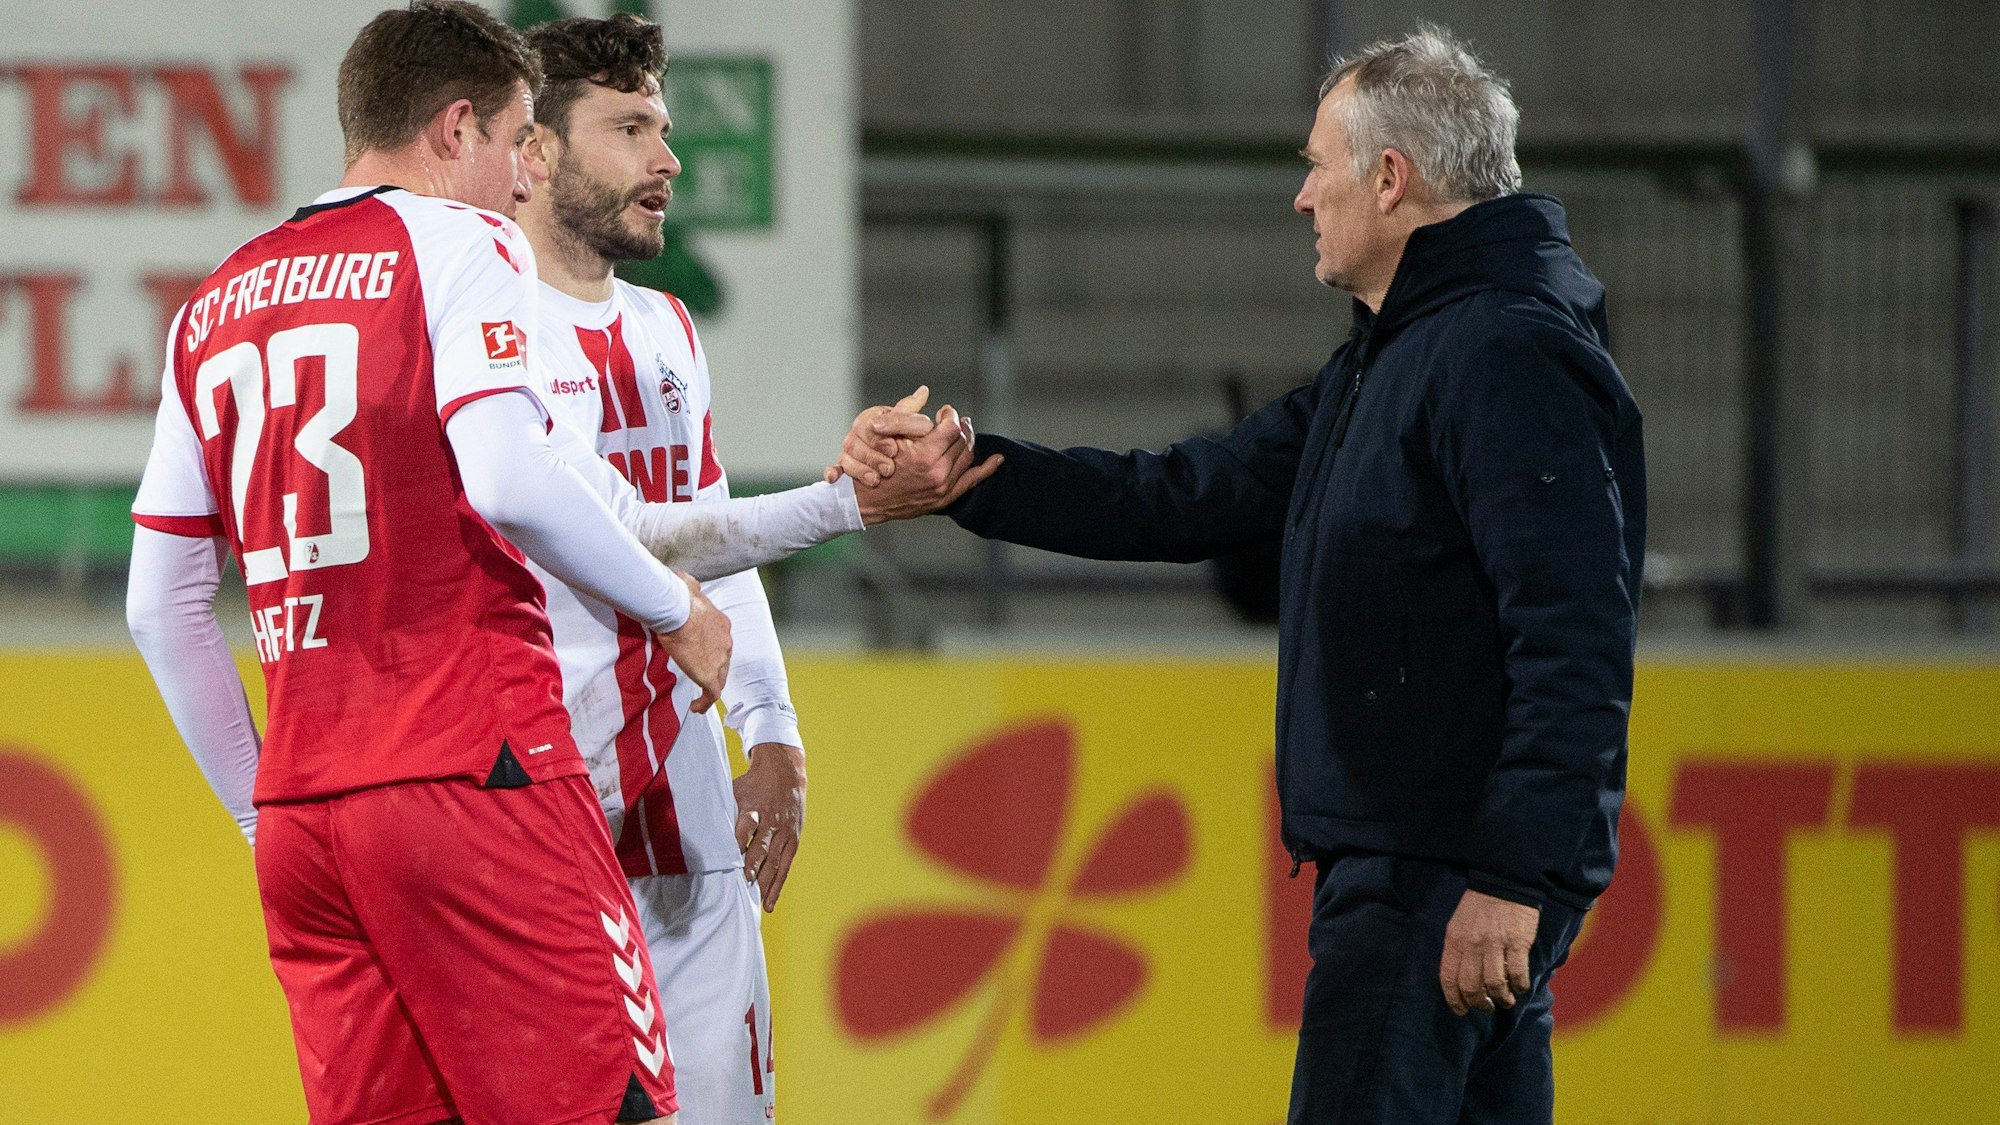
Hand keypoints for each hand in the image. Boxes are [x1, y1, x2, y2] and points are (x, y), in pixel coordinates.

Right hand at [658, 572, 730, 712]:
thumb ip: (688, 585)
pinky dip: (705, 702)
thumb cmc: (678, 596)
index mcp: (721, 624)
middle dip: (714, 671)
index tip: (699, 656)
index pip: (720, 642)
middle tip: (699, 677)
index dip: (712, 651)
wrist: (678, 609)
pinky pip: (712, 694)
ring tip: (699, 699)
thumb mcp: (687, 586)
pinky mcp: (710, 674)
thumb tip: (683, 578)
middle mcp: (726, 642)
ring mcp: (720, 659)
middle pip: (724, 661)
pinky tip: (695, 707)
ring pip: (720, 678)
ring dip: (710, 688)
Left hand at [733, 742, 805, 911]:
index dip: (736, 844)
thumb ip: (723, 811)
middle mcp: (771, 821)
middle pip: (761, 848)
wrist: (786, 771)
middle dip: (752, 868)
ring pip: (774, 862)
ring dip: (764, 882)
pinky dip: (777, 885)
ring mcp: (785, 832)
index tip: (728, 862)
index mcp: (754, 807)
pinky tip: (768, 903)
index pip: (745, 827)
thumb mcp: (735, 790)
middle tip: (742, 885)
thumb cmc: (753, 784)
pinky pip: (785, 867)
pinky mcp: (793, 840)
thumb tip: (698, 830)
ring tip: (754, 902)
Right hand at [825, 386, 935, 486]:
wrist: (891, 456)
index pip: (870, 424)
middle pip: (856, 442)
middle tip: (889, 468)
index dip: (880, 439)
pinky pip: (834, 468)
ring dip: (860, 469)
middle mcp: (856, 433)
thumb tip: (924, 391)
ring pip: (847, 457)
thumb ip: (911, 412)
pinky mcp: (843, 466)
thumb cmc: (900, 434)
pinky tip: (832, 478)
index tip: (894, 448)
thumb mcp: (906, 422)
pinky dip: (832, 472)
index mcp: (870, 418)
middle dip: (873, 457)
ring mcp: (849, 450)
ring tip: (876, 480)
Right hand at [854, 404, 1004, 523]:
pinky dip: (987, 469)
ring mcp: (943, 488)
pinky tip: (997, 460)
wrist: (866, 500)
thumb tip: (924, 391)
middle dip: (960, 427)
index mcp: (924, 455)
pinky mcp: (944, 499)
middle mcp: (938, 473)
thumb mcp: (885, 435)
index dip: (950, 415)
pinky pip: (972, 482)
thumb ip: (906, 413)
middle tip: (954, 419)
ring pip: (967, 458)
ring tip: (963, 432)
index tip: (944, 411)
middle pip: (962, 441)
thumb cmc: (873, 464)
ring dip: (968, 442)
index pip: (951, 427)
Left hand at [1439, 889, 1538, 1015]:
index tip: (1462, 1011)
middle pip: (1471, 987)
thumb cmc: (1479, 907)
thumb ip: (1458, 951)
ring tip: (1505, 1000)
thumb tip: (1459, 982)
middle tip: (1487, 1007)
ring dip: (1501, 998)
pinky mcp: (1517, 943)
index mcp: (1454, 941)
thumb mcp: (1458, 926)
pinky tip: (1520, 986)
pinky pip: (1517, 973)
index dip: (1454, 1000)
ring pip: (1494, 984)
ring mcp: (1495, 944)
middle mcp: (1472, 945)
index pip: (1448, 979)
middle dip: (1479, 1004)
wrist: (1503, 883)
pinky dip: (1519, 985)